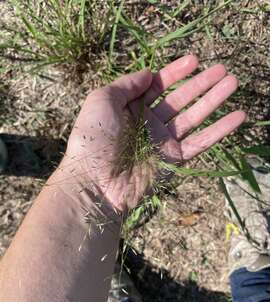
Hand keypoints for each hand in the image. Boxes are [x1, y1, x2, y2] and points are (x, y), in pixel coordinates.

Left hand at [60, 55, 245, 210]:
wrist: (95, 182)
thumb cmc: (93, 138)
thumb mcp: (101, 100)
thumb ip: (126, 84)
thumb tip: (149, 73)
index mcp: (131, 108)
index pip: (158, 85)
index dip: (175, 72)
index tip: (194, 59)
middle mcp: (149, 123)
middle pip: (180, 99)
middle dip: (201, 83)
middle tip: (221, 69)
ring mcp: (163, 142)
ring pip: (194, 117)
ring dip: (214, 100)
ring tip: (233, 82)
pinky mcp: (175, 160)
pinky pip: (201, 142)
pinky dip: (220, 130)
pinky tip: (237, 116)